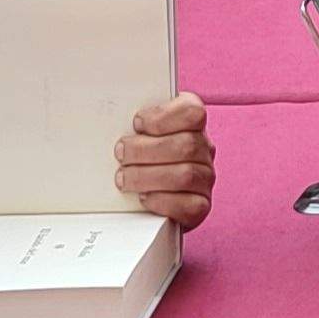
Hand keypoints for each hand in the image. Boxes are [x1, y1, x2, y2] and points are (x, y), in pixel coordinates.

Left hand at [115, 92, 217, 229]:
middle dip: (145, 150)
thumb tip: (113, 122)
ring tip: (124, 178)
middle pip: (185, 145)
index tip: (137, 123)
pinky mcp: (200, 206)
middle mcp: (204, 149)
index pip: (192, 111)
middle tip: (121, 154)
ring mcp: (205, 178)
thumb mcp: (142, 132)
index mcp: (193, 123)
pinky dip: (161, 200)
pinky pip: (187, 205)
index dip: (163, 117)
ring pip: (185, 175)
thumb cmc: (144, 155)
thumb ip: (137, 125)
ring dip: (147, 177)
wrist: (149, 193)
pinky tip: (144, 196)